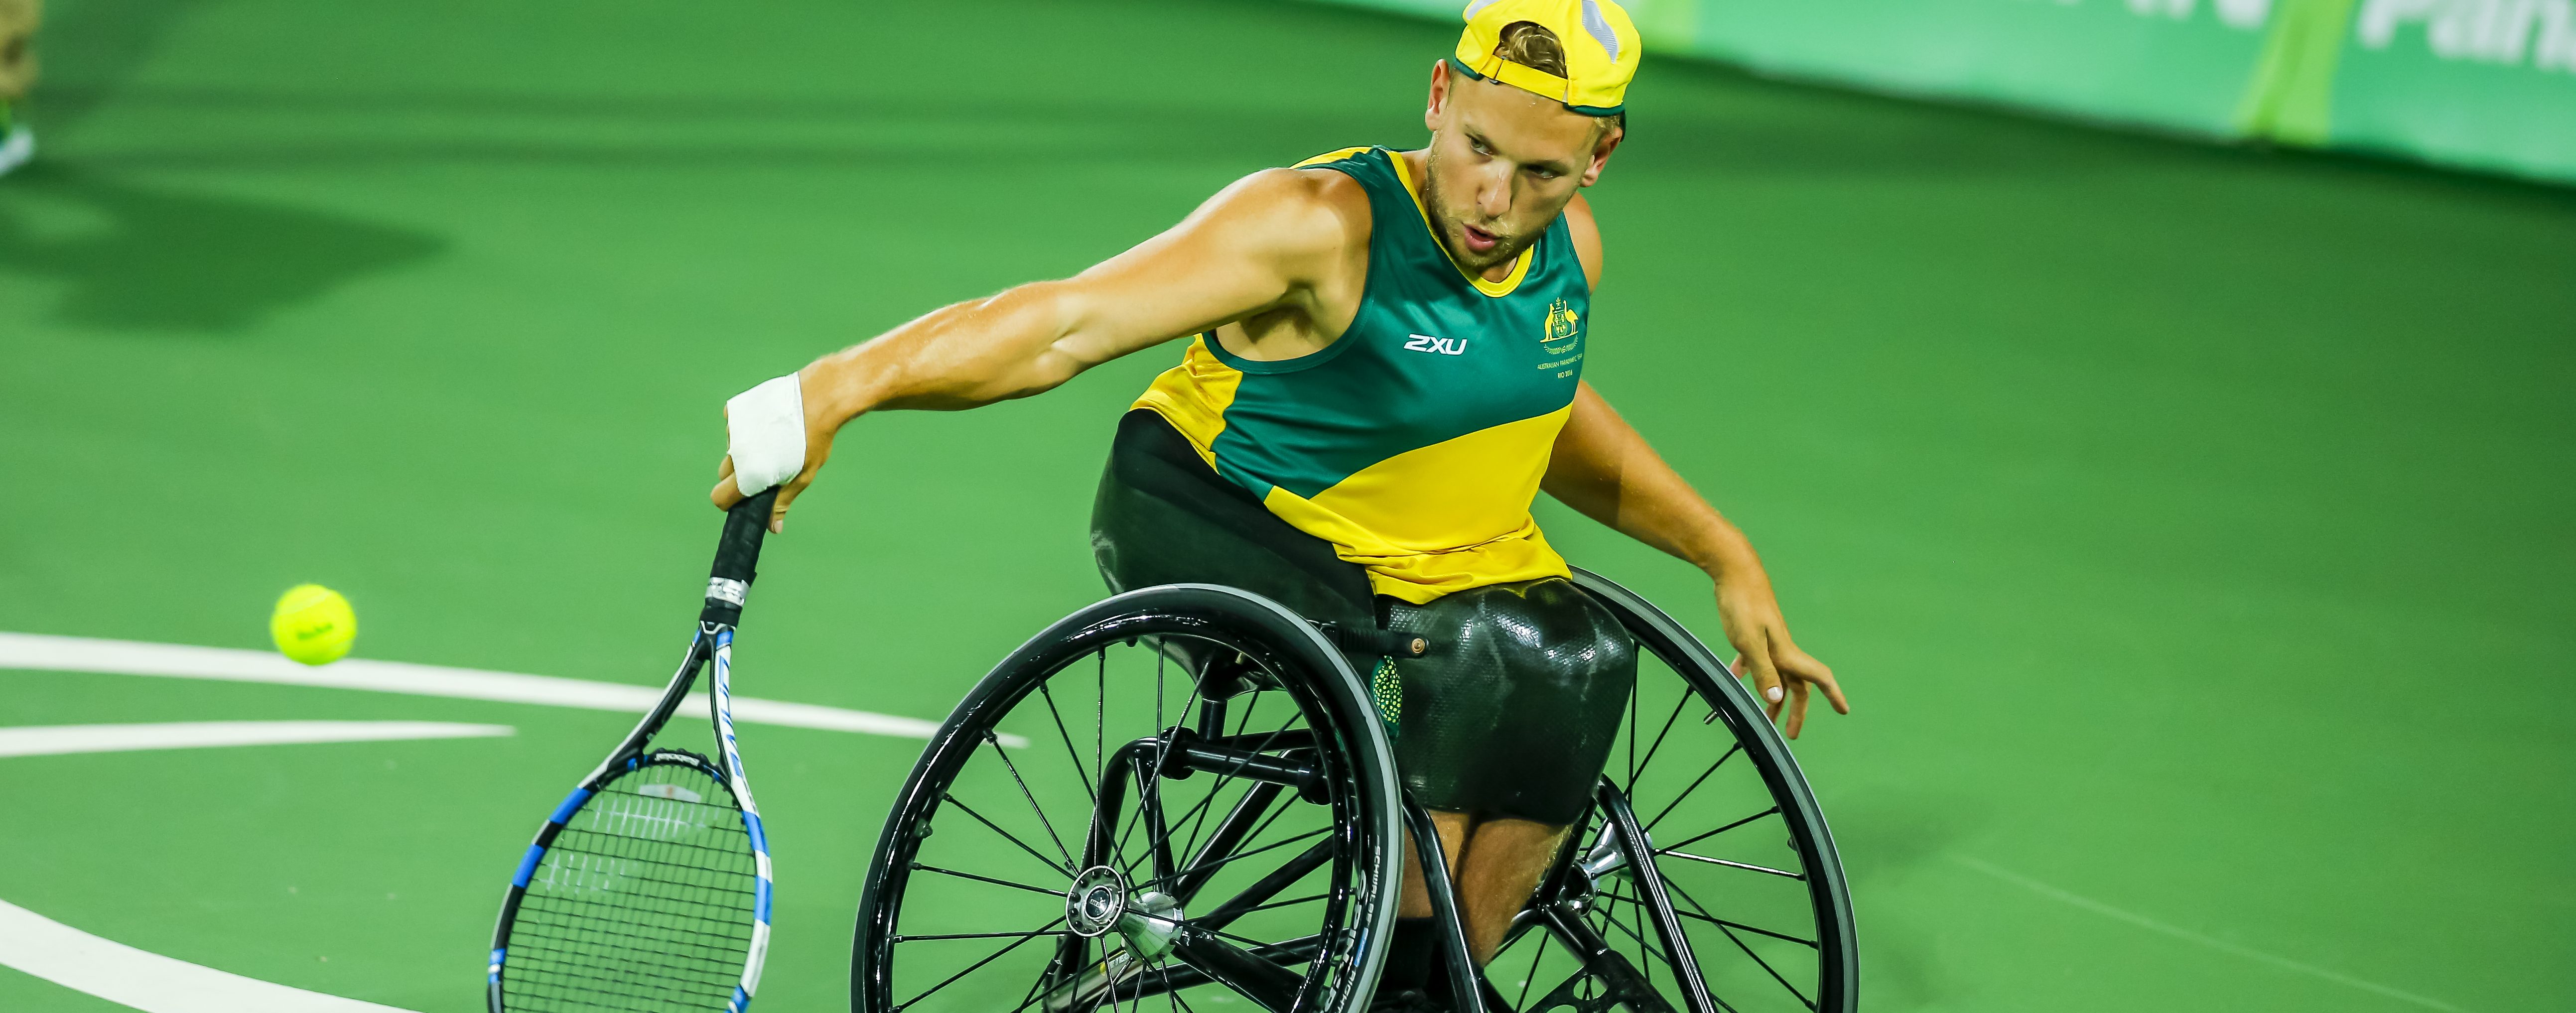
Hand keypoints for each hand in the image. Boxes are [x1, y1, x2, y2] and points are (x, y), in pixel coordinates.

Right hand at [710, 372, 836, 533]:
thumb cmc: (814, 440)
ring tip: (775, 439)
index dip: (730, 502)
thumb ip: (781, 501)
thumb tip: (772, 528)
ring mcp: (733, 428)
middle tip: (768, 467)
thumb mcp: (802, 476)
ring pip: (732, 448)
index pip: (719, 498)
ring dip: (746, 448)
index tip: (744, 498)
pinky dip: (747, 426)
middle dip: (740, 475)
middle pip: (726, 474)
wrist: (818, 397)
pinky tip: (768, 422)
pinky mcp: (735, 408)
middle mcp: (734, 452)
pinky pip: (735, 425)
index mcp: (748, 474)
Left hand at [1712, 575, 1846, 738]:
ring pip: (1776, 675)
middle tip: (1791, 733)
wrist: (1733, 569)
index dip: (1834, 695)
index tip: (1844, 711)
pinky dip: (1750, 672)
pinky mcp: (1753, 632)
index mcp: (1786, 652)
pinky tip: (1736, 676)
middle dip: (1796, 710)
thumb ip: (1762, 669)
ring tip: (1765, 718)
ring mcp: (1768, 640)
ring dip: (1773, 697)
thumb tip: (1776, 698)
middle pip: (1796, 684)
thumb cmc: (1742, 603)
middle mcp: (1782, 648)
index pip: (1817, 677)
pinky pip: (1755, 658)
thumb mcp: (1749, 640)